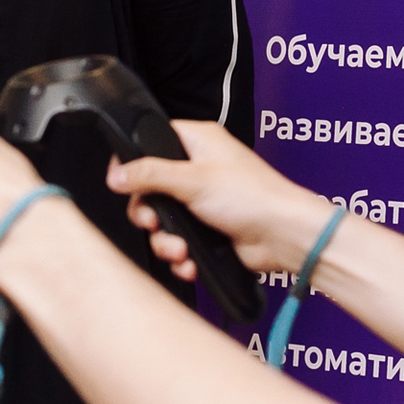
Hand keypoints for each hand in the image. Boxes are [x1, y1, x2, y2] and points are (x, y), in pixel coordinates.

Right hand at [107, 121, 332, 280]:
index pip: (152, 142)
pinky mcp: (208, 229)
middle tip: (154, 222)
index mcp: (198, 143)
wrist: (285, 237)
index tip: (123, 182)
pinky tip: (190, 261)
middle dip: (150, 214)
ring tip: (179, 249)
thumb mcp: (193, 180)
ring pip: (163, 221)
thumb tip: (117, 173)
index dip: (133, 162)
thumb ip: (149, 174)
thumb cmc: (256, 197)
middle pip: (151, 188)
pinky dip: (181, 256)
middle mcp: (200, 169)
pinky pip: (180, 241)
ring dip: (166, 241)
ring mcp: (203, 201)